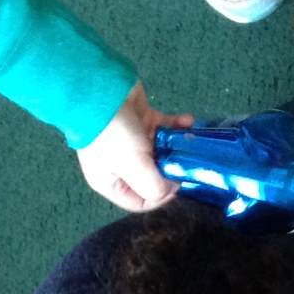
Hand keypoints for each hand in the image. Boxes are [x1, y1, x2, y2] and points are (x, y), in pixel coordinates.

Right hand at [75, 82, 191, 212]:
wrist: (102, 91)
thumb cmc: (112, 135)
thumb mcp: (133, 168)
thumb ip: (154, 186)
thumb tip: (170, 187)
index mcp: (111, 182)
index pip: (140, 201)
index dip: (160, 197)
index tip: (176, 182)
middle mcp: (122, 164)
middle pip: (154, 176)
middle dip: (172, 169)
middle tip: (187, 161)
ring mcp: (132, 142)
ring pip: (162, 151)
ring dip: (178, 145)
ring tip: (190, 139)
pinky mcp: (142, 121)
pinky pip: (164, 128)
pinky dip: (177, 126)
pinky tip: (187, 121)